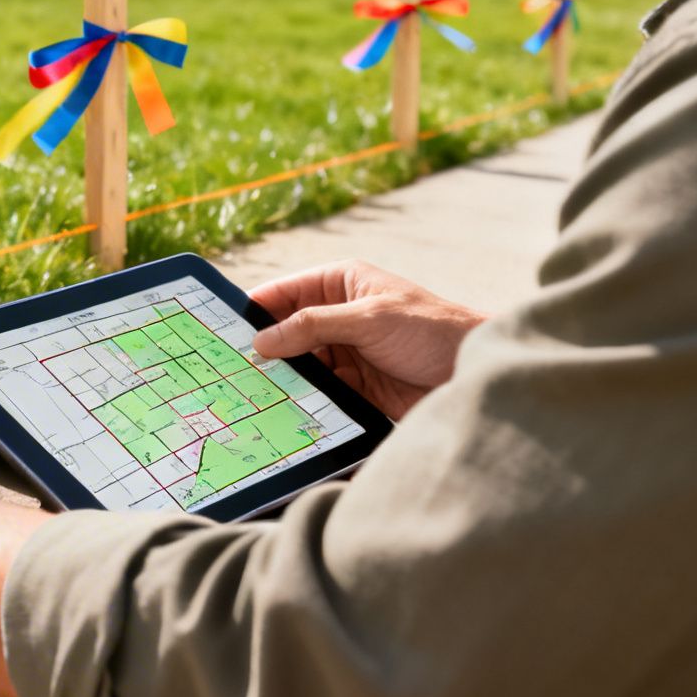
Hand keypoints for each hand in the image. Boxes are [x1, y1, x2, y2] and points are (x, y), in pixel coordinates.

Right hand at [249, 260, 485, 418]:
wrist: (476, 372)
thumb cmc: (432, 330)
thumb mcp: (368, 320)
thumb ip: (312, 326)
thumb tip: (262, 340)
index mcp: (340, 284)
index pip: (284, 292)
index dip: (252, 309)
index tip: (220, 330)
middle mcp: (338, 316)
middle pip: (286, 332)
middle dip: (262, 349)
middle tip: (227, 369)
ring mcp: (345, 352)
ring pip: (299, 365)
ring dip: (280, 378)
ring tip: (248, 394)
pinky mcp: (355, 386)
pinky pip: (317, 392)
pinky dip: (301, 401)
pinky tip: (281, 411)